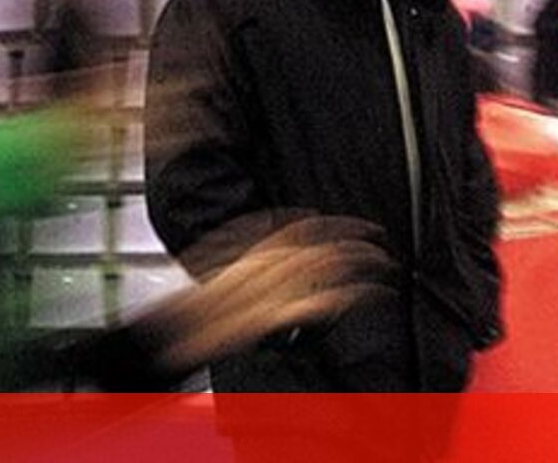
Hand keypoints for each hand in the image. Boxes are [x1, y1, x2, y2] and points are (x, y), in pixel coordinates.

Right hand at [138, 216, 395, 373]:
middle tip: (381, 238)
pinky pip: (319, 303)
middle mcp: (263, 264)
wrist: (171, 336)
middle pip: (320, 242)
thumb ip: (243, 244)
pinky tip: (365, 296)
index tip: (360, 223)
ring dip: (360, 262)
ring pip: (325, 265)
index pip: (300, 225)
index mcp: (252, 250)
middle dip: (356, 237)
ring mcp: (269, 290)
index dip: (334, 222)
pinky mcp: (272, 317)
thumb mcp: (215, 264)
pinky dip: (346, 297)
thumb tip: (269, 228)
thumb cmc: (192, 311)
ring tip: (386, 266)